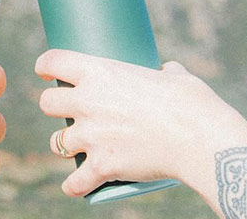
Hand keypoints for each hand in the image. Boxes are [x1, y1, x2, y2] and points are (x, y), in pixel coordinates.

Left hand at [35, 49, 246, 205]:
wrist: (201, 139)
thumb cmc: (192, 103)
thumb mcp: (175, 77)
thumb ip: (165, 72)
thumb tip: (167, 72)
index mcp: (100, 72)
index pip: (55, 60)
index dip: (45, 64)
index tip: (44, 70)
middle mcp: (87, 102)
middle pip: (47, 102)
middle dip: (54, 105)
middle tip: (68, 109)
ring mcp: (91, 135)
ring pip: (56, 141)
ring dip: (63, 143)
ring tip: (75, 146)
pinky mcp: (102, 165)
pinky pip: (75, 182)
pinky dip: (75, 186)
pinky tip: (74, 186)